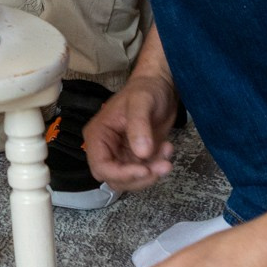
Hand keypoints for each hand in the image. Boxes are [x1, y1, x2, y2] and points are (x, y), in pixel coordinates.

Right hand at [83, 75, 179, 190]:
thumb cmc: (146, 89)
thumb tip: (142, 153)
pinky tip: (168, 148)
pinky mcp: (136, 157)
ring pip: (131, 179)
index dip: (121, 174)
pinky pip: (144, 172)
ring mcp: (121, 154)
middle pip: (116, 178)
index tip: (145, 170)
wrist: (161, 87)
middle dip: (140, 177)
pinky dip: (157, 167)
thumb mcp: (141, 102)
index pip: (101, 166)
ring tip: (168, 152)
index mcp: (98, 135)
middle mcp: (106, 148)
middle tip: (164, 165)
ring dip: (152, 173)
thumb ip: (139, 126)